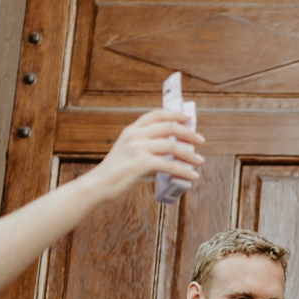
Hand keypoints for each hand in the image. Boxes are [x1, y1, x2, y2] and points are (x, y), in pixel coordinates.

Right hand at [84, 110, 204, 195]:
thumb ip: (144, 145)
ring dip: (190, 154)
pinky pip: (169, 165)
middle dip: (188, 133)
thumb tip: (169, 149)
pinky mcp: (141, 163)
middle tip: (200, 140)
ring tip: (200, 161)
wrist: (98, 185)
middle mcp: (135, 135)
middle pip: (169, 128)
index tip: (188, 118)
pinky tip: (192, 176)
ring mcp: (138, 148)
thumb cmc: (114, 171)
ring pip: (172, 146)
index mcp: (131, 130)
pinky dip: (184, 171)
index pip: (156, 114)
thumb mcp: (127, 150)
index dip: (175, 114)